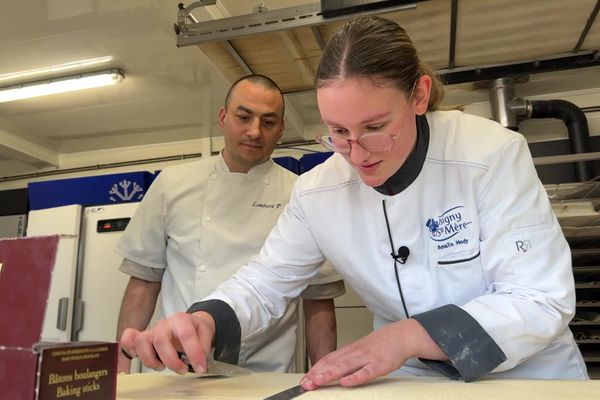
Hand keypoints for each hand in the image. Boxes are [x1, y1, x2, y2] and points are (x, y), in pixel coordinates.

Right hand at [120, 311, 215, 374]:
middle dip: (171, 360)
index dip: (194, 353)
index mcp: (181, 320)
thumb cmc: (194, 328)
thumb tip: (199, 360)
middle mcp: (164, 324)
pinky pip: (129, 340)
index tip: (200, 367)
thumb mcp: (205, 332)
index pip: (186, 335)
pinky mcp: (144, 339)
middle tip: (183, 370)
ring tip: (162, 367)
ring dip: (150, 359)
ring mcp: (152, 331)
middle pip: (160, 340)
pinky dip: (130, 350)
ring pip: (141, 341)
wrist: (187, 322)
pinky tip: (138, 358)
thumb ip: (204, 345)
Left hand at [300, 319, 444, 388]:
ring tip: (318, 381)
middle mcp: (355, 353)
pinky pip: (366, 372)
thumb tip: (328, 369)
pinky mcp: (380, 364)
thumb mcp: (359, 350)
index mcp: (349, 350)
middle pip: (333, 363)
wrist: (401, 336)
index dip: (315, 369)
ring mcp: (367, 358)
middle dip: (318, 373)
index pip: (328, 359)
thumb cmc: (379, 345)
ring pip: (346, 366)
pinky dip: (355, 377)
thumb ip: (345, 359)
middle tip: (306, 383)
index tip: (304, 379)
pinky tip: (346, 383)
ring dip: (330, 374)